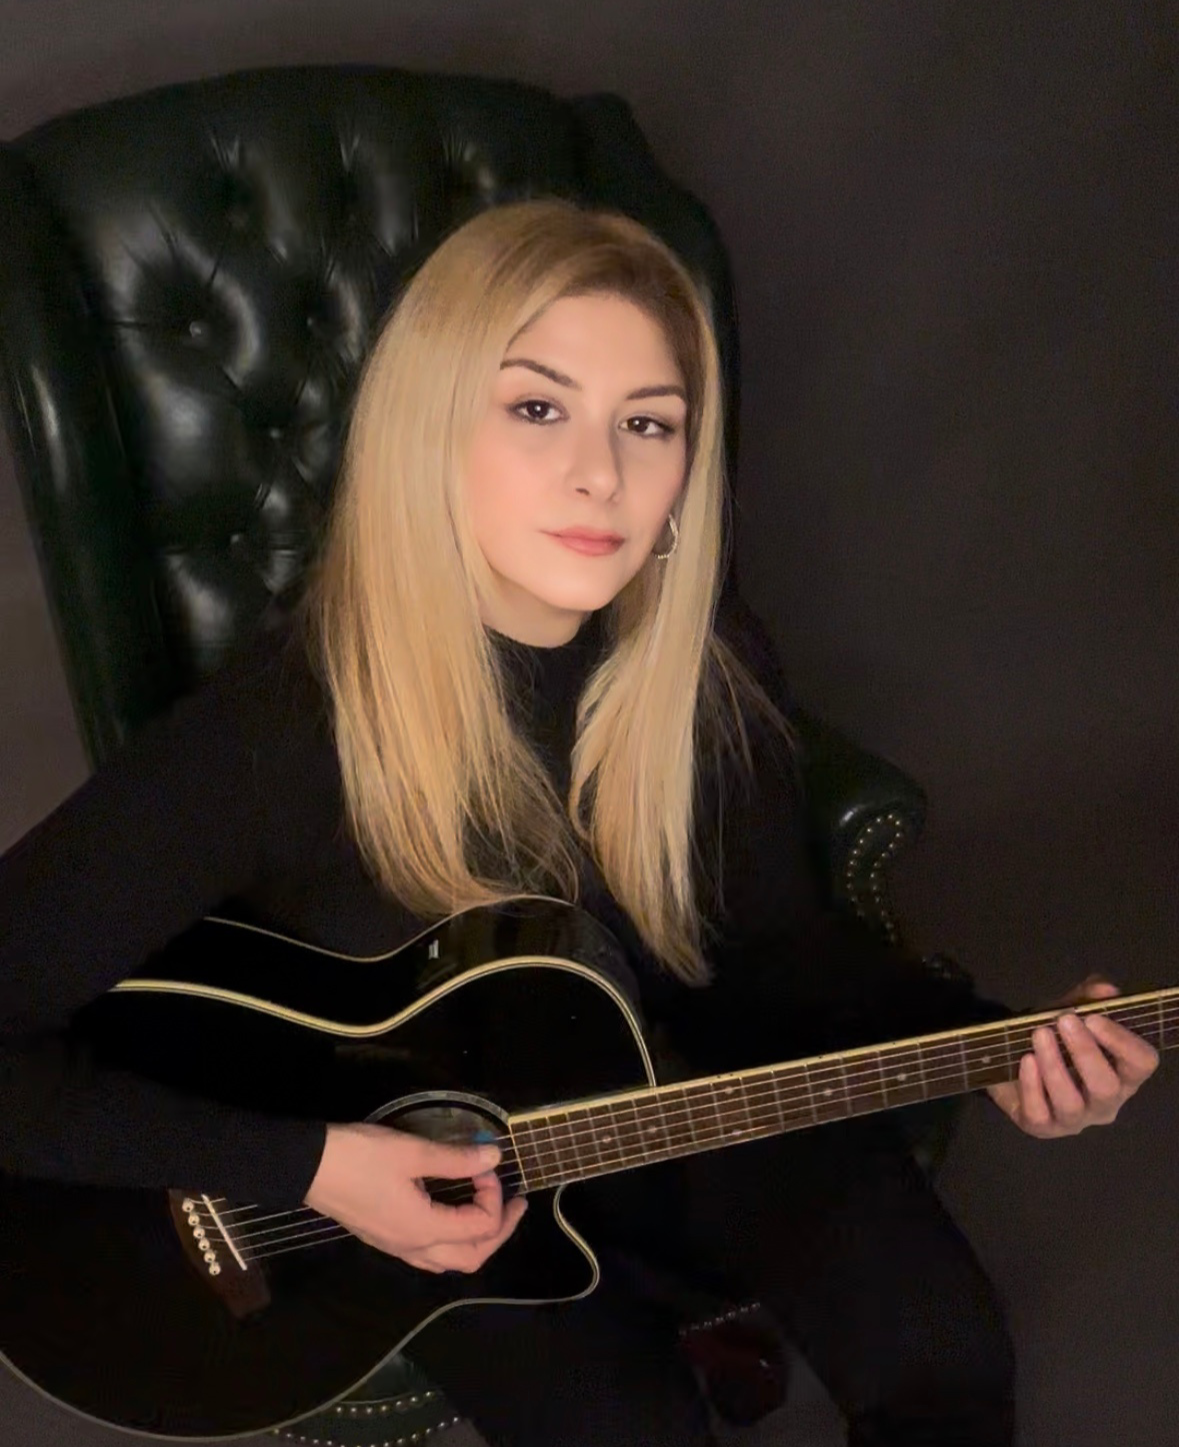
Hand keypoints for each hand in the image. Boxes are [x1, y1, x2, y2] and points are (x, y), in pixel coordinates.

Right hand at [304, 1123, 526, 1272]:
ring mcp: (397, 1247)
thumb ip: (457, 1159)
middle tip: (515, 1202)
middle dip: (500, 1230)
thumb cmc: (362, 1157)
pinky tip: (454, 1215)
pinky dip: (453, 1240)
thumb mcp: (413, 1152)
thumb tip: (495, 1156)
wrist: (310, 1167)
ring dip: (478, 1240)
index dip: (494, 1195)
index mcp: (423, 1229)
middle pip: (472, 1257)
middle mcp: (413, 1247)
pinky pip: (430, 1254)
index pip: (481, 1227)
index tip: (485, 1163)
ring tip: (491, 1210)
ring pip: (451, 1261)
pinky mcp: (385, 1239)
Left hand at [986, 973, 1159, 1137]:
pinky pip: (1039, 1114)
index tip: (1094, 1018)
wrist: (1010, 1057)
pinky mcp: (1042, 1127)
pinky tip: (1025, 1061)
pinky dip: (1031, 1086)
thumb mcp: (1068, 1011)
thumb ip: (1086, 998)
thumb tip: (1105, 989)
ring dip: (1055, 1065)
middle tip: (1064, 1020)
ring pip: (1071, 1103)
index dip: (1123, 1042)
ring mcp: (1074, 1119)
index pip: (1142, 1064)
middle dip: (1086, 1052)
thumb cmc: (1052, 1037)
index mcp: (1122, 1073)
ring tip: (1039, 1034)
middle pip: (1107, 1087)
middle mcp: (1104, 1102)